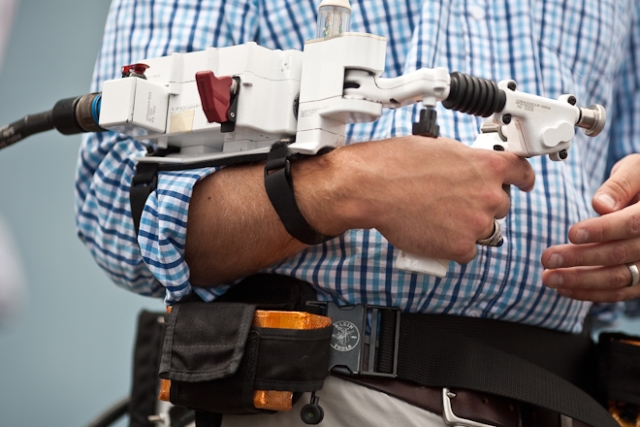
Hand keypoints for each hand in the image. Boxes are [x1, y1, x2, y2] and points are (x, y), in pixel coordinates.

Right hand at [298, 135, 534, 263]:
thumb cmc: (397, 164)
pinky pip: (466, 251)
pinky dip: (452, 246)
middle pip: (499, 205)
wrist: (374, 187)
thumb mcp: (441, 148)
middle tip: (453, 202)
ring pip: (484, 230)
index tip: (522, 183)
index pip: (522, 173)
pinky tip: (434, 233)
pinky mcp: (459, 247)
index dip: (522, 179)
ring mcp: (476, 223)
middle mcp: (488, 194)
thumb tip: (467, 170)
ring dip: (467, 227)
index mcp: (487, 165)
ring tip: (438, 217)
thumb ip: (466, 162)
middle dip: (480, 204)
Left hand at [541, 154, 639, 301]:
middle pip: (621, 254)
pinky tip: (564, 288)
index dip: (602, 230)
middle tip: (547, 258)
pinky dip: (590, 293)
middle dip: (580, 258)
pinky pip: (619, 292)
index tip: (572, 233)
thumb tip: (601, 206)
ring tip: (548, 278)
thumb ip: (620, 185)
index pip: (632, 224)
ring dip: (580, 281)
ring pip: (619, 278)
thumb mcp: (636, 169)